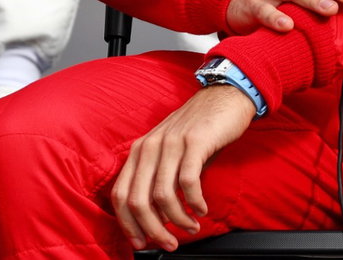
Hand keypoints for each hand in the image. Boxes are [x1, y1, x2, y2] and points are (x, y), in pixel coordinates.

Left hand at [112, 83, 255, 250]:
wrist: (222, 98)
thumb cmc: (197, 130)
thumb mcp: (169, 154)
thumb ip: (159, 180)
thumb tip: (156, 219)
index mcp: (139, 151)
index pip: (120, 194)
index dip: (128, 224)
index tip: (141, 243)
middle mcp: (149, 147)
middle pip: (137, 200)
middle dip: (153, 230)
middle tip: (170, 244)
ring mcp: (170, 143)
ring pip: (162, 195)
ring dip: (178, 220)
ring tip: (191, 226)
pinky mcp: (194, 142)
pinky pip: (188, 181)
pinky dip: (194, 202)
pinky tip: (202, 209)